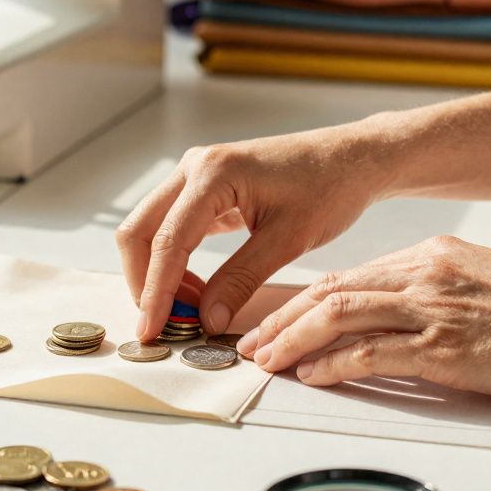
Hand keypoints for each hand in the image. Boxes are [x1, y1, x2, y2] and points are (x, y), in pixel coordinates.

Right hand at [116, 123, 388, 340]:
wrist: (352, 159)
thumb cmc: (330, 188)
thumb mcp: (288, 240)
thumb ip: (241, 280)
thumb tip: (205, 320)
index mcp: (213, 173)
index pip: (167, 241)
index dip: (156, 292)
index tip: (152, 331)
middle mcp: (195, 168)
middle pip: (138, 231)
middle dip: (144, 282)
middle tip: (166, 325)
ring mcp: (196, 176)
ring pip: (150, 230)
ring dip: (159, 274)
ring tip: (192, 310)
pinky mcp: (205, 189)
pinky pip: (173, 228)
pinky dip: (175, 262)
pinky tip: (198, 290)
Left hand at [237, 236, 490, 405]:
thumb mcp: (484, 284)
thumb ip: (436, 293)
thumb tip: (395, 318)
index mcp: (433, 257)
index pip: (350, 277)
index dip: (304, 301)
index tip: (277, 319)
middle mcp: (426, 275)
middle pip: (332, 292)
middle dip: (282, 319)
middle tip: (251, 341)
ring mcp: (434, 309)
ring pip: (339, 316)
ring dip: (292, 340)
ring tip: (265, 360)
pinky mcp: (446, 347)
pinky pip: (372, 353)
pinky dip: (333, 365)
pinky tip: (312, 376)